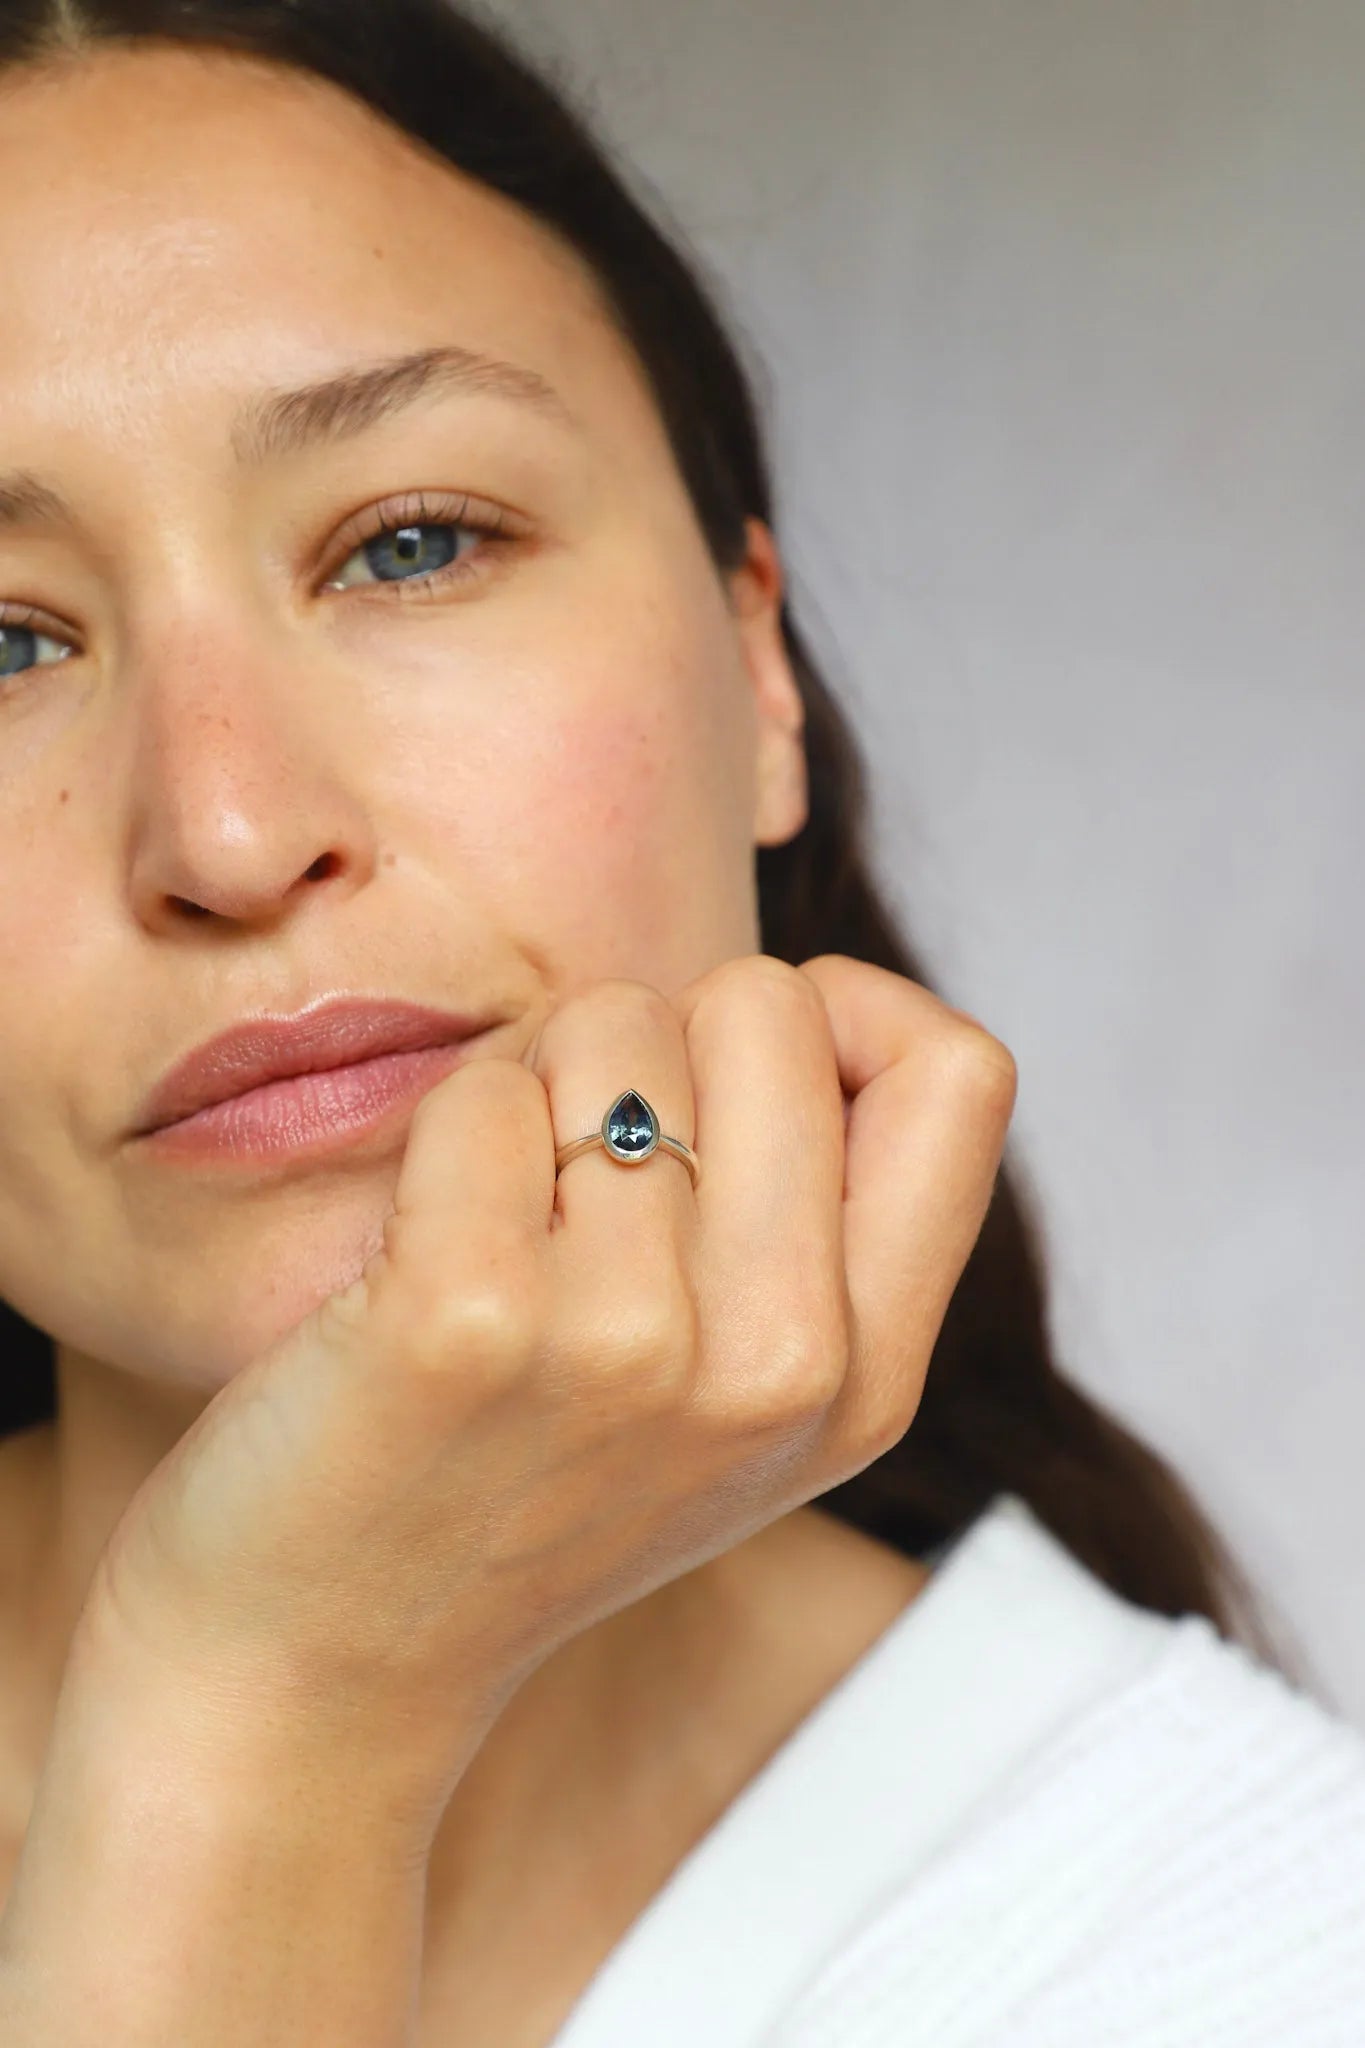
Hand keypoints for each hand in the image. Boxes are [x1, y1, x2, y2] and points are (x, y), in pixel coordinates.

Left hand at [78, 954, 1016, 1818]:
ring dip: (535, 1088)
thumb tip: (807, 1003)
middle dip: (660, 1042)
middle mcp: (780, 1363)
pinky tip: (415, 1256)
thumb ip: (815, 1230)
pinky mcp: (468, 1322)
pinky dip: (435, 1139)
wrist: (321, 1665)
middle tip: (583, 1171)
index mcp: (867, 1376)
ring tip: (498, 1229)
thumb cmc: (516, 1488)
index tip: (739, 1075)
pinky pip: (479, 1091)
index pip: (961, 1072)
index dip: (851, 1014)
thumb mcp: (739, 1407)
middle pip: (771, 1005)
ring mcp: (630, 1346)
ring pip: (612, 1022)